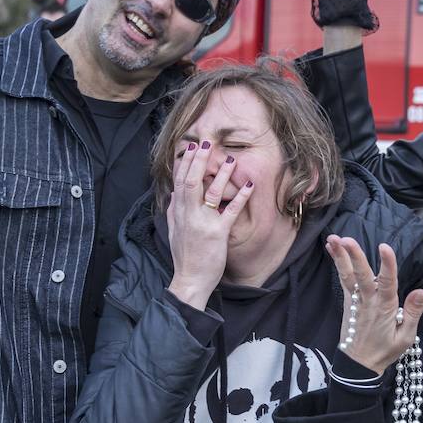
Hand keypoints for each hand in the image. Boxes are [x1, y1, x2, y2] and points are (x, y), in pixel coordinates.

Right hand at [165, 141, 254, 308]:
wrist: (190, 280)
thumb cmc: (184, 256)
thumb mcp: (173, 231)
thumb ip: (173, 211)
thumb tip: (174, 194)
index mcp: (178, 212)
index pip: (179, 181)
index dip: (185, 163)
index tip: (192, 147)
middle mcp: (188, 214)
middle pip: (191, 181)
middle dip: (199, 160)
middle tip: (207, 143)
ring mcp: (203, 223)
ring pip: (211, 192)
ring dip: (221, 174)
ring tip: (230, 159)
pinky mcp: (218, 233)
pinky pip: (231, 211)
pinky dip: (241, 197)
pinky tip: (250, 184)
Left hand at [325, 234, 422, 373]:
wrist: (358, 365)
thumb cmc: (385, 350)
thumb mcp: (406, 337)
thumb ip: (413, 313)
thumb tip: (422, 291)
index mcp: (386, 308)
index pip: (387, 283)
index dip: (387, 265)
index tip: (385, 247)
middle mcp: (369, 301)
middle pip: (362, 276)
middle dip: (355, 257)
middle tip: (347, 240)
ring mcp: (356, 300)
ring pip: (348, 275)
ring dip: (340, 256)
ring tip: (333, 239)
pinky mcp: (348, 301)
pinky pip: (343, 279)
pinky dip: (338, 263)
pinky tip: (332, 249)